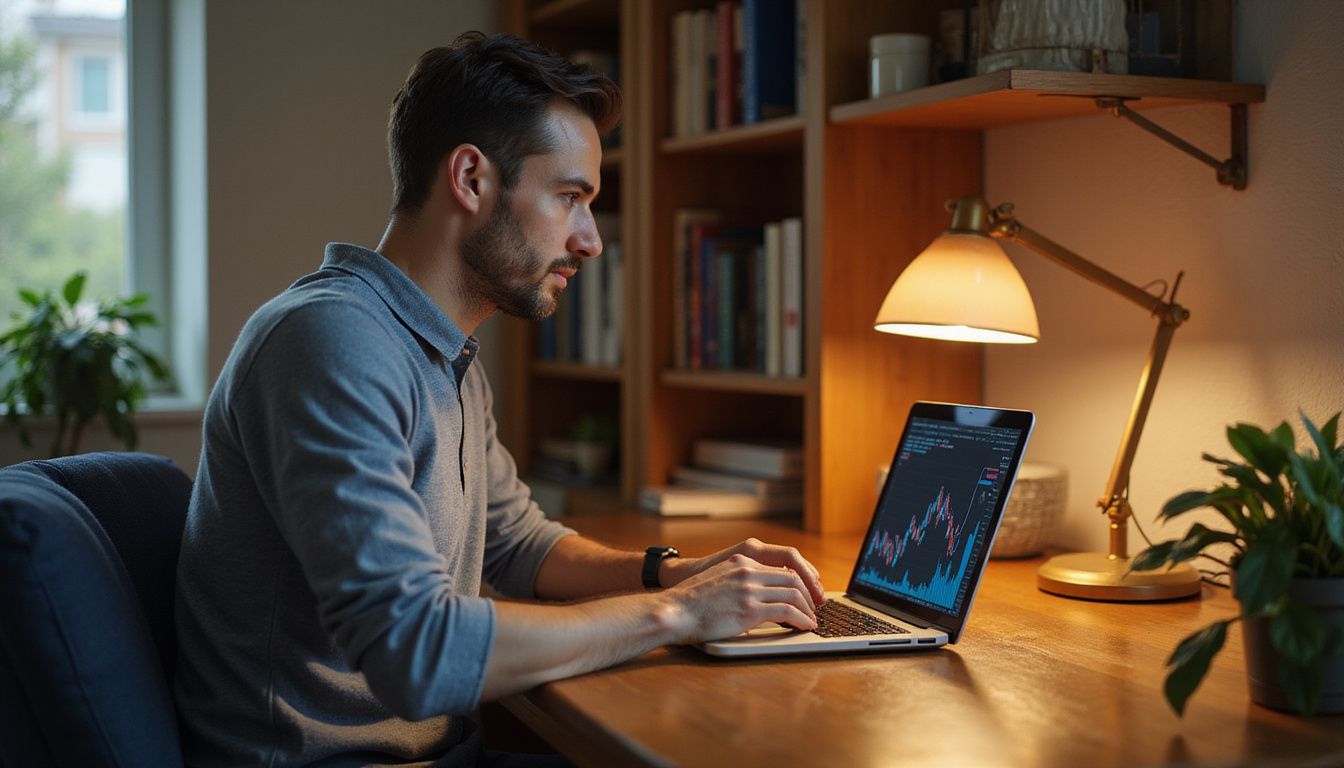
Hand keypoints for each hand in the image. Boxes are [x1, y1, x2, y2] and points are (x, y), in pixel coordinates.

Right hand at [662, 554, 818, 643]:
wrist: (674, 611)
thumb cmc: (690, 603)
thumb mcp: (716, 581)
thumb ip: (738, 583)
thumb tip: (757, 599)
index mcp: (741, 561)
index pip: (781, 567)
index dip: (800, 582)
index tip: (807, 594)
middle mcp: (748, 571)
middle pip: (793, 579)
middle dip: (809, 595)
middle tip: (816, 608)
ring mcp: (749, 590)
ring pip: (794, 594)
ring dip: (808, 609)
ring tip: (812, 621)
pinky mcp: (750, 609)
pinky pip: (787, 612)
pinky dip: (802, 619)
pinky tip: (805, 627)